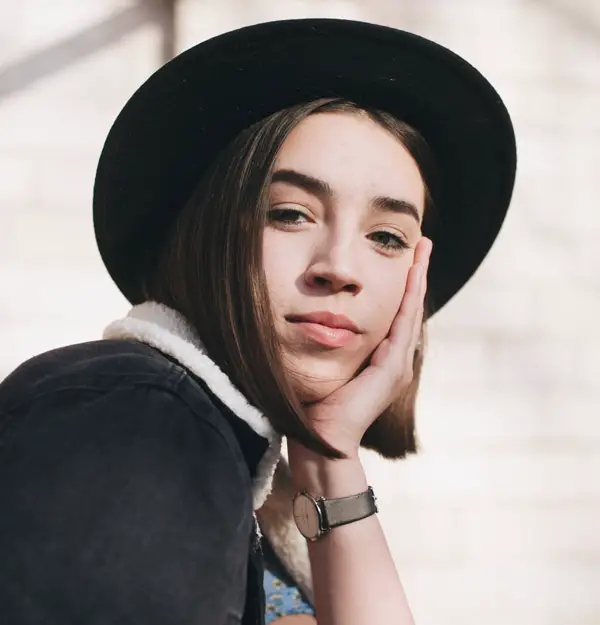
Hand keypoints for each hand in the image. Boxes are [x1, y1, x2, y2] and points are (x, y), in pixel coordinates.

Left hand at [302, 237, 431, 457]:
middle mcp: (395, 359)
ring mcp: (397, 365)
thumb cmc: (317, 406)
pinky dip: (409, 299)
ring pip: (410, 311)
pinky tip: (412, 276)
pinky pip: (402, 325)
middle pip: (409, 307)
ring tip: (422, 250)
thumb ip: (331, 343)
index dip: (402, 284)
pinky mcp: (392, 370)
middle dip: (416, 274)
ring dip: (417, 279)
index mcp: (382, 358)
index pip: (396, 313)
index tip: (405, 256)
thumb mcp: (327, 364)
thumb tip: (317, 319)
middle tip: (423, 243)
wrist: (321, 440)